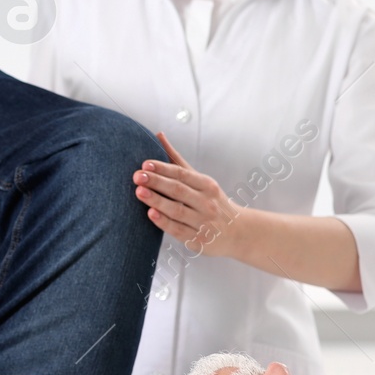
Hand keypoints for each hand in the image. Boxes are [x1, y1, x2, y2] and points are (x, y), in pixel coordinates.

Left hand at [133, 132, 247, 258]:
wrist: (238, 231)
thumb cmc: (212, 201)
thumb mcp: (199, 179)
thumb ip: (176, 160)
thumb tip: (158, 135)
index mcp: (207, 185)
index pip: (182, 174)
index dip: (163, 169)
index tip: (145, 164)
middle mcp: (206, 202)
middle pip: (178, 190)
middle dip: (157, 182)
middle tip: (137, 176)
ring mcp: (203, 222)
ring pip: (177, 210)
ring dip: (157, 200)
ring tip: (139, 192)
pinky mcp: (198, 239)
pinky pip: (178, 230)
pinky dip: (164, 222)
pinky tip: (151, 214)